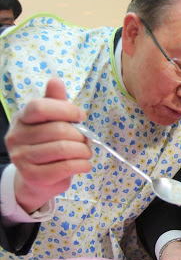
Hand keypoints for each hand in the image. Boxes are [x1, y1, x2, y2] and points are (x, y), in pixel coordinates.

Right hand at [5, 78, 91, 212]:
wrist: (39, 178)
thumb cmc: (50, 144)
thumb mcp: (52, 121)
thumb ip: (56, 102)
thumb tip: (56, 81)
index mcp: (22, 118)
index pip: (40, 107)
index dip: (66, 110)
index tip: (81, 117)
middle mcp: (16, 137)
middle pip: (57, 130)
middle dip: (80, 135)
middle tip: (86, 140)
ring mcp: (21, 158)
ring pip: (63, 149)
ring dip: (83, 151)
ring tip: (86, 153)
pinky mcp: (32, 176)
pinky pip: (65, 167)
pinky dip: (82, 165)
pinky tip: (85, 164)